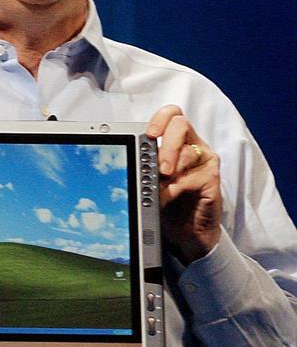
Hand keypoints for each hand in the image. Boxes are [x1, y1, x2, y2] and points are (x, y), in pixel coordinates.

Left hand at [146, 105, 221, 264]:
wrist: (185, 231)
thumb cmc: (169, 203)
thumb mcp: (151, 181)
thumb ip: (146, 167)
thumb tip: (133, 160)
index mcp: (177, 140)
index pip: (171, 115)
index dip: (160, 119)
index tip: (149, 134)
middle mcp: (193, 145)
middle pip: (180, 124)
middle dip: (166, 145)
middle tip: (159, 168)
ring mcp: (204, 160)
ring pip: (187, 151)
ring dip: (168, 172)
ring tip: (158, 189)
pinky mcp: (212, 178)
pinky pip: (193, 177)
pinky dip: (175, 189)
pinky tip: (168, 197)